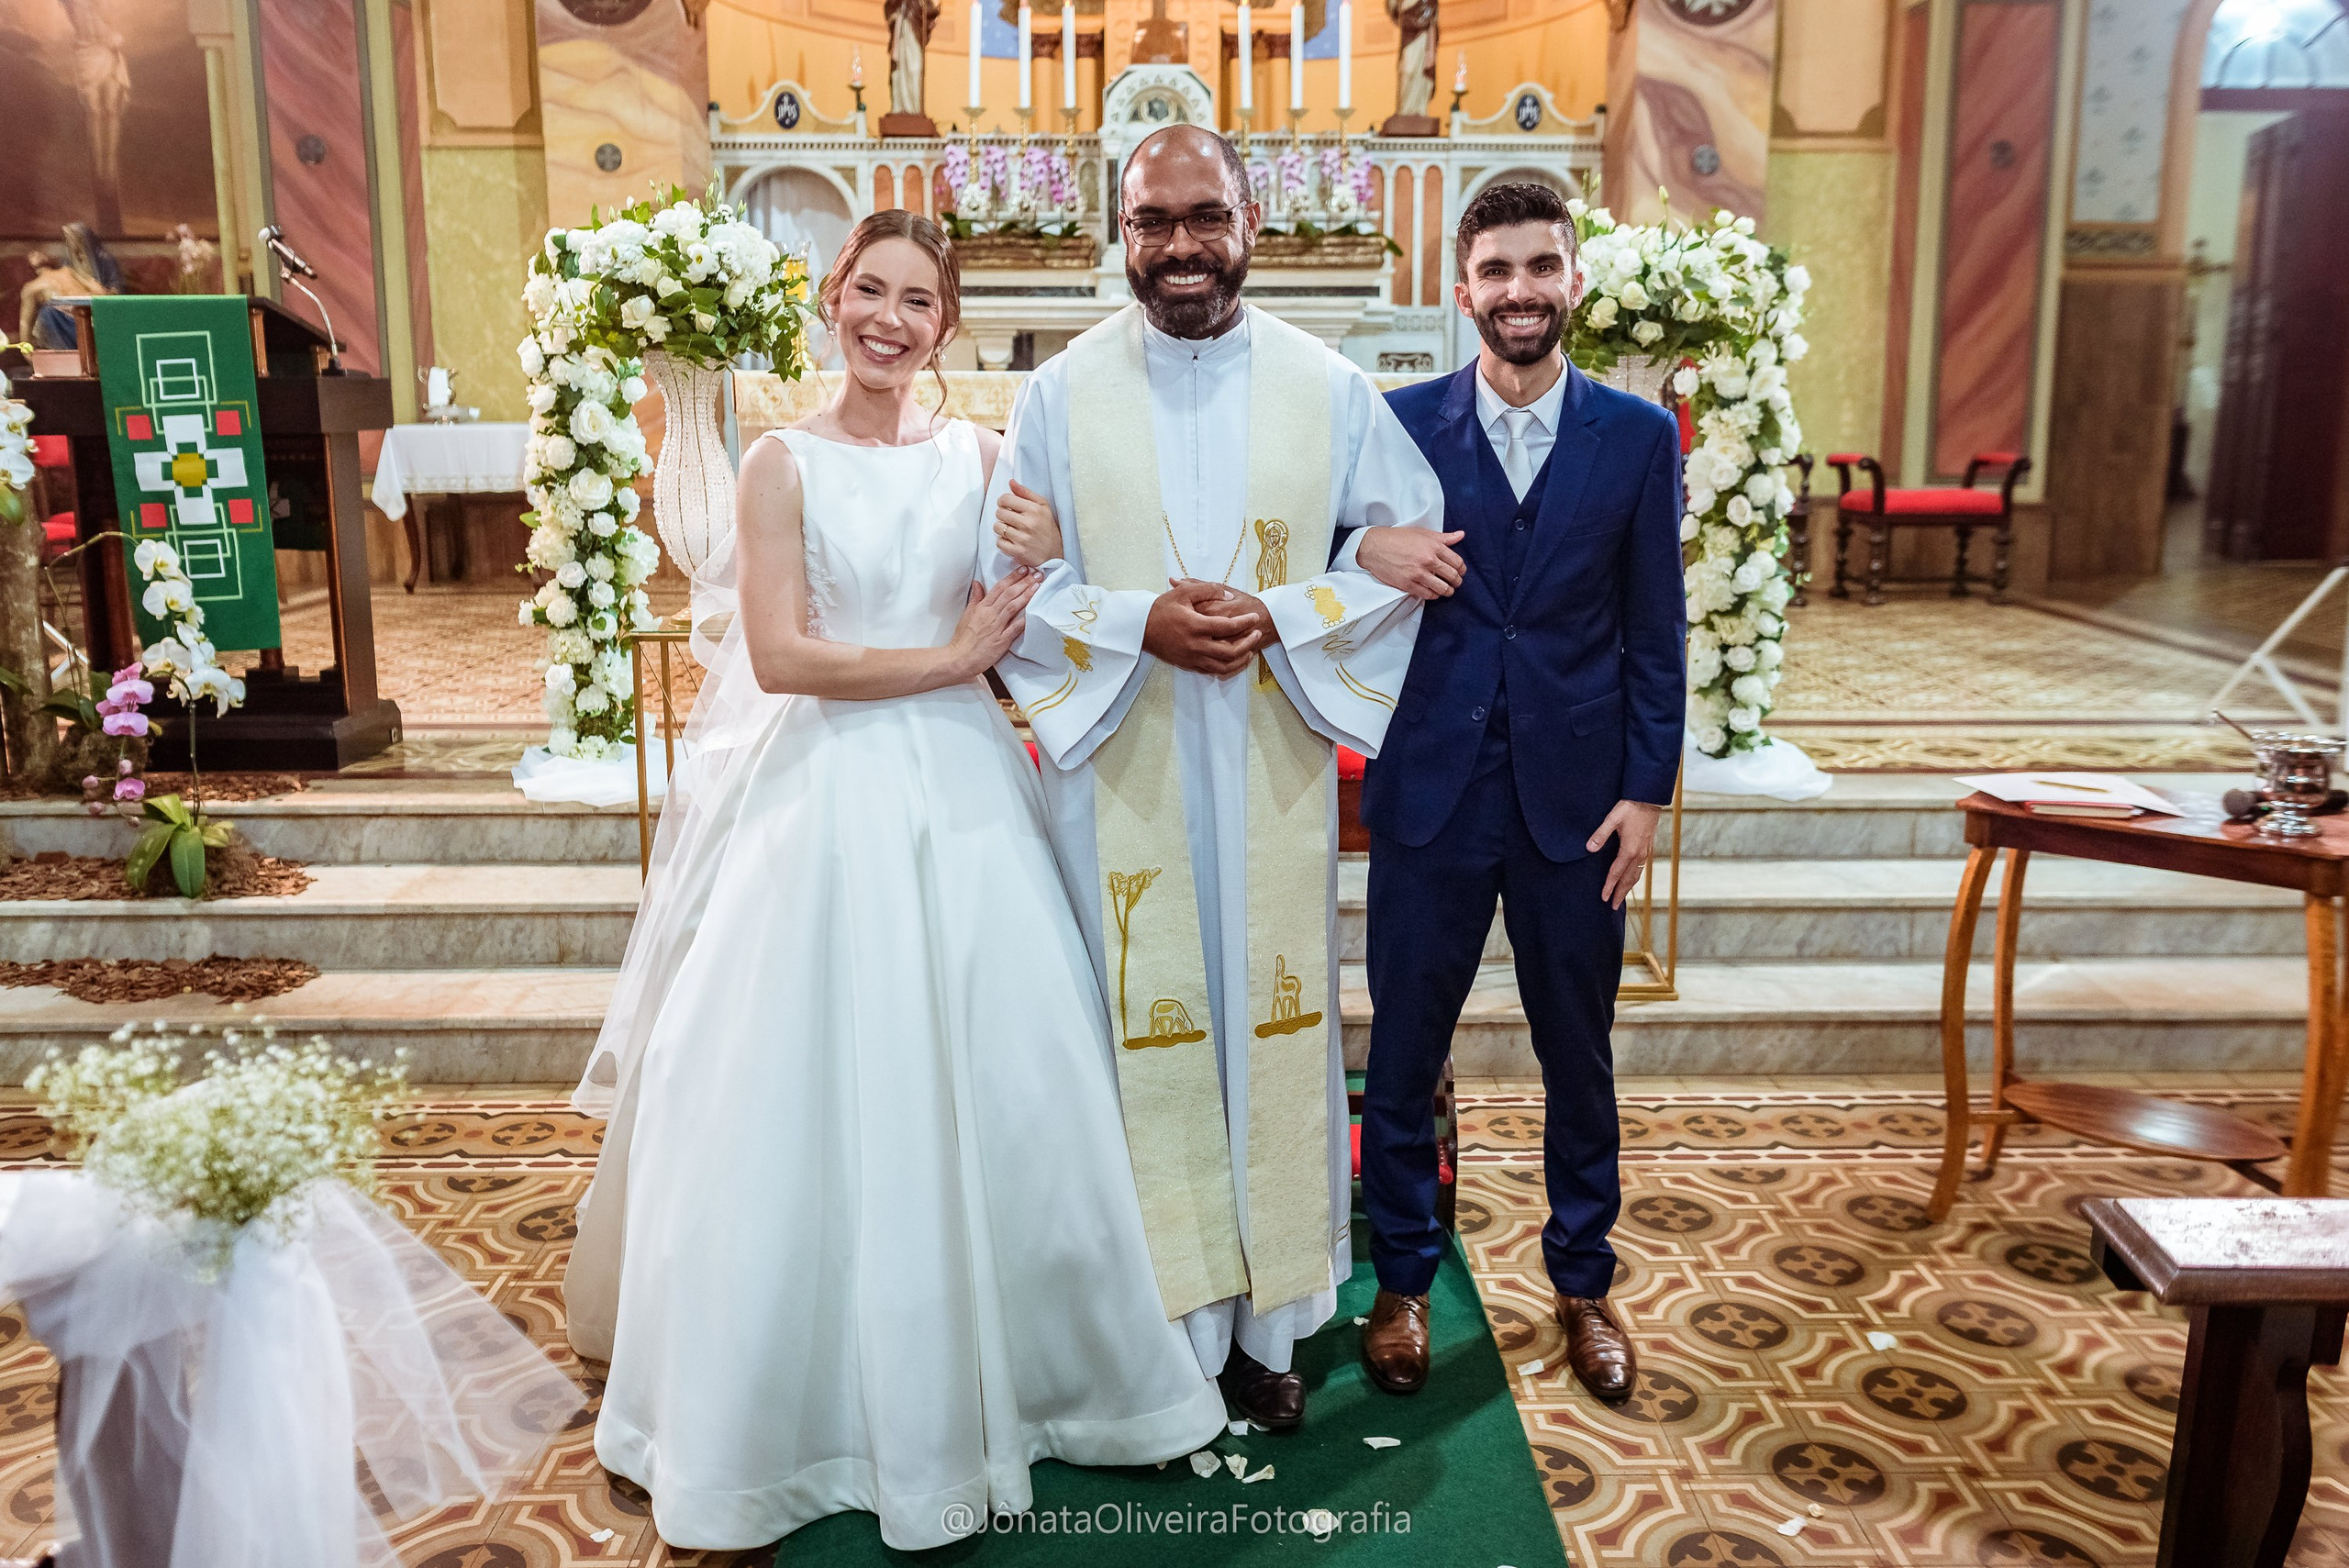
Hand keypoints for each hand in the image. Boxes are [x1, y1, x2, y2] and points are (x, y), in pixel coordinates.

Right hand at [945, 570, 1039, 678]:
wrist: (960, 657)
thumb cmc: (963, 639)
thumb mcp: (967, 614)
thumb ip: (975, 598)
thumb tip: (977, 584)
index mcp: (982, 607)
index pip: (999, 588)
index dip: (1012, 577)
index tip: (1023, 569)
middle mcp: (990, 614)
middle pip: (1009, 594)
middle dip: (1024, 582)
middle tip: (1036, 573)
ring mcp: (996, 627)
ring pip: (1012, 607)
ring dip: (1026, 595)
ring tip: (1037, 586)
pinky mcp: (1001, 641)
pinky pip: (1014, 628)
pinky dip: (1023, 620)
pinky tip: (1033, 612)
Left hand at [994, 479, 1063, 567]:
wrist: (1055, 554)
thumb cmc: (1048, 528)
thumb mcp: (1043, 507)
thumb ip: (1026, 493)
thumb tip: (1011, 482)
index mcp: (1034, 510)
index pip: (1005, 499)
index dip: (1003, 501)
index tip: (1008, 506)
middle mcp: (1028, 523)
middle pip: (999, 512)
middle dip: (1003, 515)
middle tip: (1012, 519)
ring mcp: (1022, 539)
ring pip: (997, 527)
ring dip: (1002, 529)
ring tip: (1012, 530)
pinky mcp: (1018, 552)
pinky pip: (999, 542)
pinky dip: (1003, 542)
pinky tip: (1012, 541)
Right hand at [1144, 579, 1265, 676]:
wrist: (1139, 628)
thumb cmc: (1161, 608)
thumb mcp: (1183, 592)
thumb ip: (1208, 590)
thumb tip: (1228, 597)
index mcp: (1195, 626)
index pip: (1228, 626)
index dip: (1245, 622)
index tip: (1254, 617)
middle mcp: (1195, 645)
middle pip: (1230, 652)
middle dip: (1248, 643)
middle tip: (1257, 634)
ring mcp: (1191, 658)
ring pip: (1223, 667)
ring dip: (1240, 660)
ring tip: (1250, 650)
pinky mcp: (1188, 665)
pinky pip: (1212, 671)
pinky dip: (1227, 667)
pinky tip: (1233, 659)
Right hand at [1355, 527, 1466, 599]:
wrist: (1375, 546)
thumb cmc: (1398, 538)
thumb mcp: (1422, 533)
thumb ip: (1443, 537)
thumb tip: (1461, 535)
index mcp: (1433, 546)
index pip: (1457, 562)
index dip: (1462, 569)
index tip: (1461, 572)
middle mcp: (1428, 560)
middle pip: (1452, 576)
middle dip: (1457, 581)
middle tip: (1456, 583)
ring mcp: (1418, 573)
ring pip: (1442, 588)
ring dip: (1448, 591)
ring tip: (1447, 590)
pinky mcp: (1408, 584)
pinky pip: (1427, 595)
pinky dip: (1433, 595)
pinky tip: (1433, 592)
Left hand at [1589, 799, 1663, 909]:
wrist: (1649, 799)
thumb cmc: (1630, 807)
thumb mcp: (1612, 819)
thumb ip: (1600, 835)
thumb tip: (1589, 849)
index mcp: (1629, 850)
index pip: (1616, 873)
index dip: (1609, 887)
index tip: (1603, 898)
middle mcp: (1639, 854)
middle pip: (1628, 880)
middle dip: (1620, 894)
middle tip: (1612, 906)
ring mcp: (1645, 852)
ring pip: (1636, 875)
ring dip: (1628, 888)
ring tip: (1621, 897)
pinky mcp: (1648, 848)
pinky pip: (1641, 869)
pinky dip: (1635, 878)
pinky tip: (1631, 879)